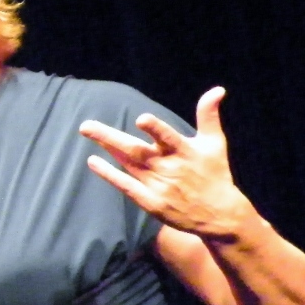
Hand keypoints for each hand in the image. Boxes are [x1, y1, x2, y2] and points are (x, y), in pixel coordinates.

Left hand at [78, 87, 251, 238]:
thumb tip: (217, 89)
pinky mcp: (151, 202)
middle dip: (110, 138)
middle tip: (86, 126)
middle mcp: (168, 168)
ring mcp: (158, 186)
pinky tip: (93, 161)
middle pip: (135, 150)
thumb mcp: (215, 143)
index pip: (168, 137)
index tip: (142, 119)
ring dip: (107, 149)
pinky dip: (109, 175)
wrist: (218, 215)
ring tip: (88, 133)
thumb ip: (208, 116)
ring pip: (127, 164)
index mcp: (185, 151)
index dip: (156, 129)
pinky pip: (126, 186)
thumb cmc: (214, 174)